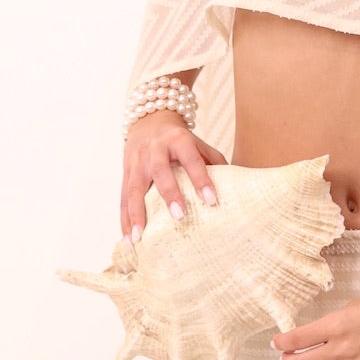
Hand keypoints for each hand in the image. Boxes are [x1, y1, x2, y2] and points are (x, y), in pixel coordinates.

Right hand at [121, 111, 228, 238]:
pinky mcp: (125, 172)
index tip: (212, 200)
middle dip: (169, 194)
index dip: (201, 179)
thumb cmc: (180, 140)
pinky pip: (123, 197)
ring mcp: (137, 161)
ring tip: (139, 238)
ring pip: (134, 188)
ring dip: (136, 214)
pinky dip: (124, 219)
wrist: (149, 121)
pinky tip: (128, 238)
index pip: (192, 159)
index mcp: (178, 140)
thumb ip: (215, 163)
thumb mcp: (199, 144)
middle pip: (161, 172)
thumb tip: (236, 190)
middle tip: (180, 216)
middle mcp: (155, 149)